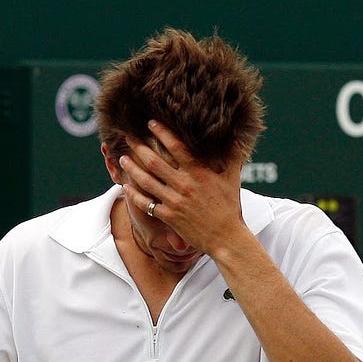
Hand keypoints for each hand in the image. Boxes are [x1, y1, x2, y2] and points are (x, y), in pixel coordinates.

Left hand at [119, 120, 245, 256]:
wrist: (227, 238)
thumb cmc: (231, 208)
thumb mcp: (233, 179)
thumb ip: (232, 156)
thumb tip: (239, 136)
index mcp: (198, 173)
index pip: (176, 147)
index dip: (161, 133)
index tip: (150, 123)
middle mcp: (184, 185)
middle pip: (154, 161)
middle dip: (139, 147)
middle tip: (128, 137)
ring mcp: (175, 201)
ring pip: (146, 181)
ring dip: (132, 168)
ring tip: (122, 159)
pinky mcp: (169, 217)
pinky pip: (146, 204)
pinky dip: (134, 195)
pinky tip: (125, 187)